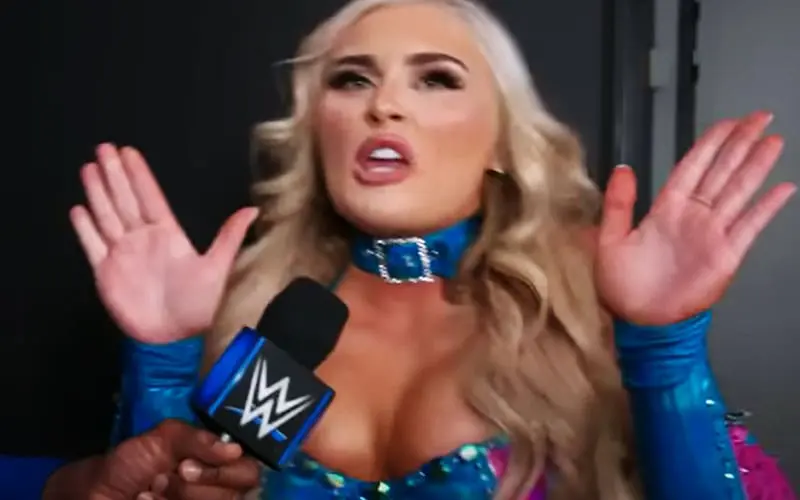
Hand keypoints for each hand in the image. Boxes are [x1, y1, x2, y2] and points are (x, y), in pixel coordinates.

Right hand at [70, 144, 257, 341]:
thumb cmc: (200, 306)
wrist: (175, 339)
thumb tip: (252, 209)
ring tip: (89, 167)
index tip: (129, 152)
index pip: (150, 197)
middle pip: (125, 200)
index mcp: (168, 235)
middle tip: (104, 148)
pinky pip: (93, 246)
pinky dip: (85, 228)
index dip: (139, 175)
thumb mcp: (219, 268)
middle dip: (114, 174)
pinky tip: (79, 209)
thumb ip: (230, 237)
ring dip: (98, 192)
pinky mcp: (107, 273)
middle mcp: (143, 239)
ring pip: (107, 216)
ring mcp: (123, 254)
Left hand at [85, 421, 250, 499]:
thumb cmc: (130, 463)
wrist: (96, 491)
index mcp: (219, 464)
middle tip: (168, 476)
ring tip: (152, 491)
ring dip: (179, 497)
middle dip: (196, 486)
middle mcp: (218, 489)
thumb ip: (199, 438)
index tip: (187, 465)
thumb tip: (235, 450)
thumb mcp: (163, 437)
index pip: (249, 470)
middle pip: (235, 494)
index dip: (224, 470)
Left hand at [596, 111, 795, 324]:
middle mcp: (692, 216)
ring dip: (756, 166)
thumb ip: (618, 203)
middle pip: (721, 171)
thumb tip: (622, 168)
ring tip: (773, 141)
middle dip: (740, 144)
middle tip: (760, 118)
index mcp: (665, 208)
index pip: (692, 166)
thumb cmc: (622, 286)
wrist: (640, 321)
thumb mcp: (609, 239)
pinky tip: (783, 189)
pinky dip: (766, 208)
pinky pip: (749, 226)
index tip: (727, 123)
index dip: (710, 143)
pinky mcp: (725, 254)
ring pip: (738, 191)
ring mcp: (711, 233)